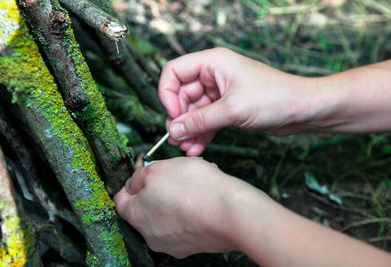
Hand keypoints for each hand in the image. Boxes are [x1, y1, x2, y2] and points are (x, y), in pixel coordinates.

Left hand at [113, 157, 264, 257]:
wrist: (231, 214)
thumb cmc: (194, 189)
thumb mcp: (158, 169)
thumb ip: (139, 176)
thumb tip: (134, 183)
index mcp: (137, 216)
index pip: (120, 200)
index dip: (131, 182)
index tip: (143, 173)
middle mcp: (152, 235)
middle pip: (147, 207)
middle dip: (159, 188)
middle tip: (174, 174)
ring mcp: (174, 243)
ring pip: (170, 214)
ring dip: (178, 196)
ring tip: (196, 181)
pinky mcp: (195, 245)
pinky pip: (187, 222)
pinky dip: (193, 209)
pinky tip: (206, 195)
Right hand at [159, 47, 309, 155]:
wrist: (302, 110)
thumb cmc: (275, 97)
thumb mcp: (232, 109)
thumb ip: (200, 120)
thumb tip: (174, 130)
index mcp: (212, 63)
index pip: (174, 72)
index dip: (167, 94)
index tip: (173, 115)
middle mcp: (213, 75)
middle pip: (181, 95)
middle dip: (178, 118)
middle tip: (177, 140)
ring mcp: (220, 93)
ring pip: (193, 111)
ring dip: (189, 130)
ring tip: (186, 149)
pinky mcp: (228, 108)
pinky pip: (206, 121)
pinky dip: (201, 134)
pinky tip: (197, 148)